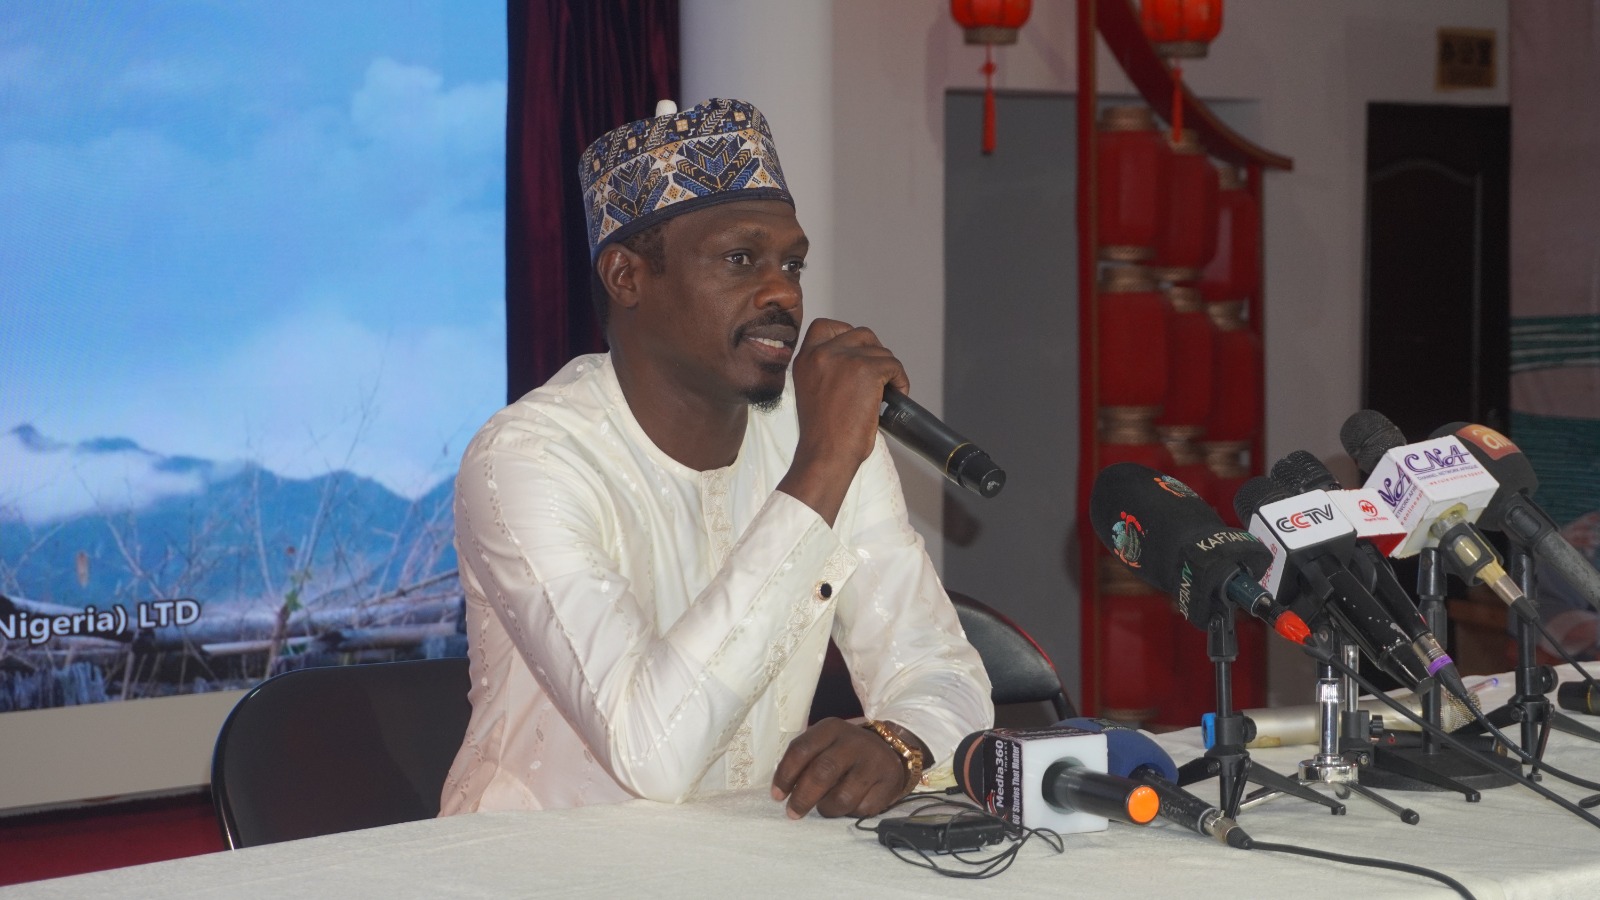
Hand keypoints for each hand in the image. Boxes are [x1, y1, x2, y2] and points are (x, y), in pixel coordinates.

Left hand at [770, 718, 916, 818]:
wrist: (891, 749)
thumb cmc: (846, 752)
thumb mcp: (825, 744)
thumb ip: (805, 760)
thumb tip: (782, 790)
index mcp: (831, 728)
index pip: (801, 750)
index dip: (786, 775)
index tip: (777, 795)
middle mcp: (854, 742)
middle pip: (822, 773)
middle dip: (803, 798)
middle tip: (793, 812)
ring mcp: (874, 763)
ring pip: (842, 797)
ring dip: (827, 809)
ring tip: (825, 808)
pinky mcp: (889, 783)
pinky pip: (862, 809)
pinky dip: (850, 813)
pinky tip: (850, 805)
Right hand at [777, 318, 908, 523]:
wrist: (825, 455)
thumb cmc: (822, 434)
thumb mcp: (813, 391)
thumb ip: (827, 370)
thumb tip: (857, 360)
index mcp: (804, 359)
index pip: (825, 326)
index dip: (847, 334)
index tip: (858, 352)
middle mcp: (821, 353)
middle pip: (860, 334)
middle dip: (875, 352)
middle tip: (880, 376)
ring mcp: (844, 359)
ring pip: (881, 351)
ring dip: (889, 370)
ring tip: (887, 392)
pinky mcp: (866, 369)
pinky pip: (894, 366)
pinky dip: (900, 381)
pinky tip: (896, 396)